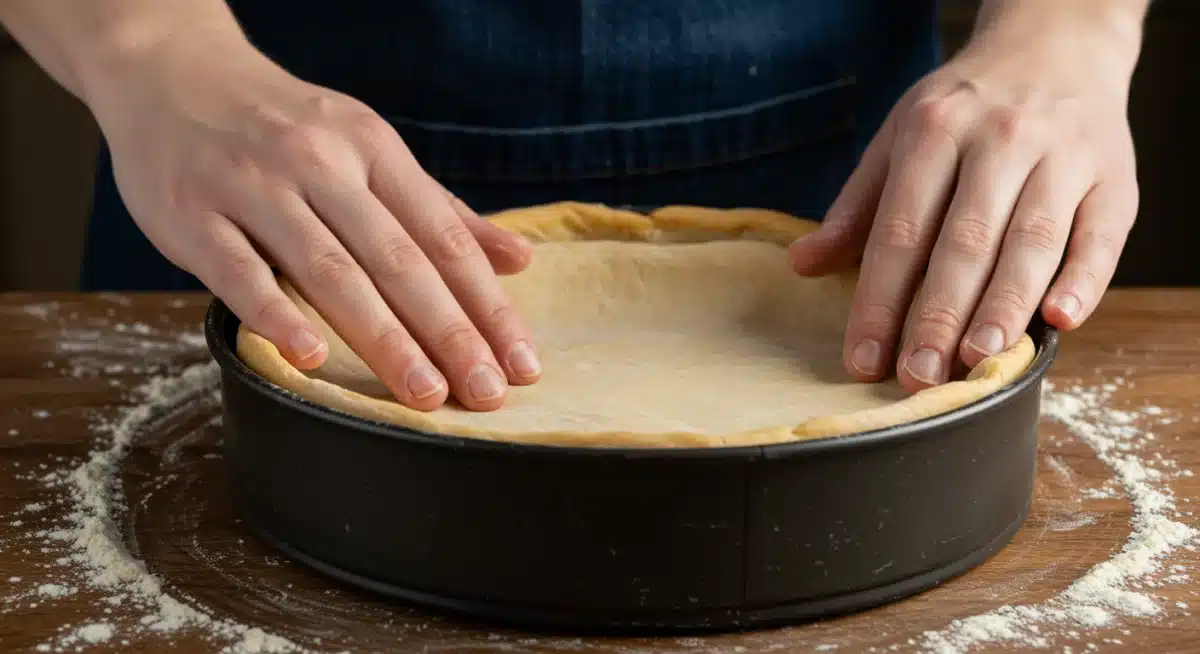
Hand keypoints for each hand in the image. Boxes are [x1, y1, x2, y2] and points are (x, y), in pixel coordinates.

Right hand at [88, 28, 541, 410]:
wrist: (173, 71)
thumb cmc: (287, 126)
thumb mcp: (369, 149)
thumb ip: (440, 210)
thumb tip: (519, 259)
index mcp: (372, 149)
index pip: (443, 238)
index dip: (486, 304)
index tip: (520, 363)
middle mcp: (319, 164)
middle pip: (397, 260)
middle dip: (450, 332)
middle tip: (487, 393)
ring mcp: (253, 187)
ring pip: (330, 270)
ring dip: (383, 337)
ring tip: (425, 393)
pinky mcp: (192, 214)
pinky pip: (238, 271)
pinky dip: (275, 313)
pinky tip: (310, 356)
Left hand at [788, 4, 1143, 392]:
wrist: (1056, 46)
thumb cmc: (965, 109)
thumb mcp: (899, 138)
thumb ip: (857, 207)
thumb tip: (803, 264)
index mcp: (934, 132)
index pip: (899, 231)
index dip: (879, 300)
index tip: (863, 359)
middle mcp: (1001, 140)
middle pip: (965, 241)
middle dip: (937, 315)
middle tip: (918, 376)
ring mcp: (1063, 157)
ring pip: (1031, 242)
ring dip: (1004, 305)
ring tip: (977, 359)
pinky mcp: (1115, 179)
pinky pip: (1101, 235)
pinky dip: (1083, 280)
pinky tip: (1060, 320)